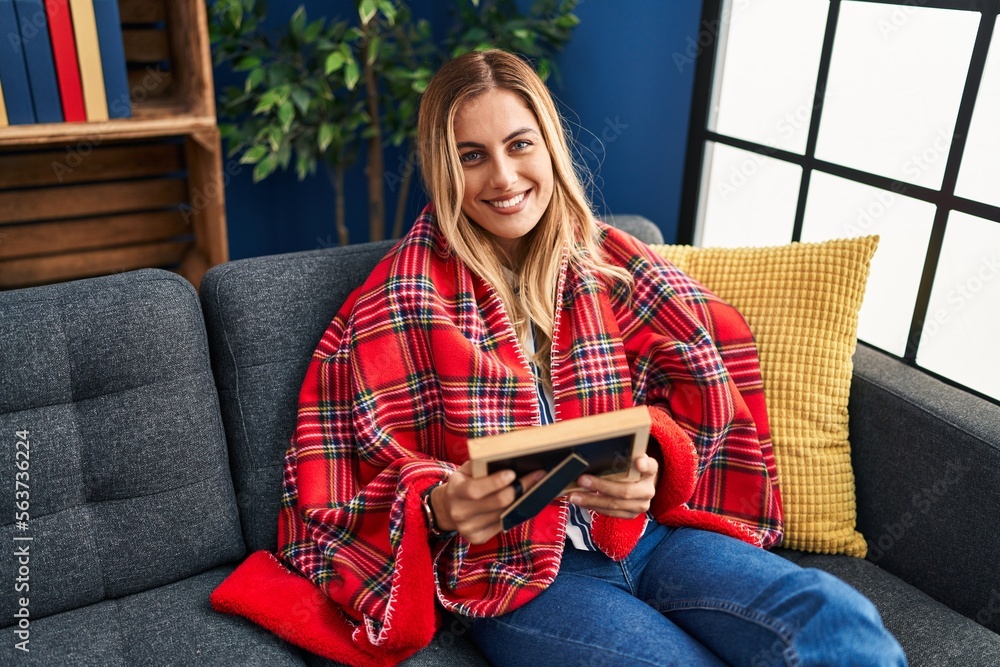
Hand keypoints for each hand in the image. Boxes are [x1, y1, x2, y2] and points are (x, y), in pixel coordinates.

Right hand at [430, 461, 544, 544]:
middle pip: (497, 503)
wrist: (448, 508)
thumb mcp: (465, 471)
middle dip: (520, 488)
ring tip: (536, 486)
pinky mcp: (478, 538)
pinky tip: (524, 501)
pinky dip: (515, 512)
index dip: (495, 482)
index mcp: (455, 492)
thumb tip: (510, 459)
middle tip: (536, 476)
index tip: (512, 473)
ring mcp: (469, 529)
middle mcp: (460, 513)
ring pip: (504, 514)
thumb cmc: (463, 483)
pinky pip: (504, 524)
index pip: (475, 489)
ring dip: (522, 500)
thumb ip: (481, 465)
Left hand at [568, 455, 657, 518]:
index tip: (637, 462)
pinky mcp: (631, 515)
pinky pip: (610, 513)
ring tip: (573, 496)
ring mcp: (641, 505)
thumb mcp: (628, 458)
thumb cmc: (628, 468)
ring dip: (591, 500)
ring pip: (614, 505)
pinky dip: (593, 507)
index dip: (644, 465)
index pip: (650, 466)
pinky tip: (580, 501)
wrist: (639, 485)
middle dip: (601, 486)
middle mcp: (648, 489)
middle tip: (582, 480)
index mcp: (650, 470)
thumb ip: (620, 455)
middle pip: (625, 490)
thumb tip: (594, 448)